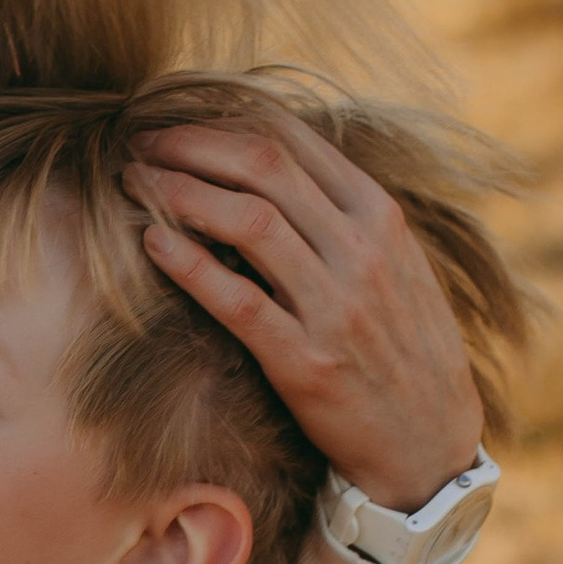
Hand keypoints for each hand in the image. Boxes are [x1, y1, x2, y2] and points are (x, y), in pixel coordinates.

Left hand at [125, 113, 484, 508]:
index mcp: (379, 215)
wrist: (428, 441)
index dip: (221, 123)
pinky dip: (188, 265)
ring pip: (248, 222)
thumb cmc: (399, 344)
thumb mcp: (392, 262)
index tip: (173, 122)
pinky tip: (152, 244)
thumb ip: (341, 213)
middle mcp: (361, 250)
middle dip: (189, 145)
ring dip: (179, 194)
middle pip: (263, 167)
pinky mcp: (306, 361)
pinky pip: (237, 301)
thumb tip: (273, 163)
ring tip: (133, 185)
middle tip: (139, 144)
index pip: (293, 141)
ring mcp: (336, 305)